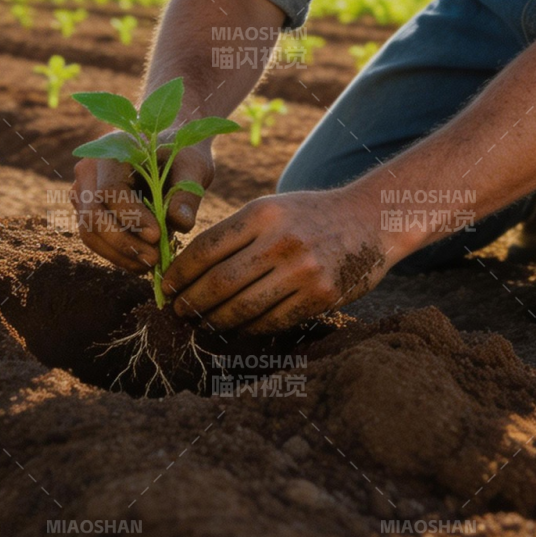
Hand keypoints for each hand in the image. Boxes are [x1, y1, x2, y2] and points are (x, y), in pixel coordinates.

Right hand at [72, 138, 214, 275]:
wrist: (173, 153)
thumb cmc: (183, 155)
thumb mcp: (193, 167)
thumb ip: (187, 192)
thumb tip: (182, 223)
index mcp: (113, 149)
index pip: (111, 190)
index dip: (131, 217)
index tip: (157, 235)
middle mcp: (90, 170)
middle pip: (92, 215)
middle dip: (122, 242)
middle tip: (153, 259)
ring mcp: (84, 191)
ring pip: (89, 232)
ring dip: (119, 254)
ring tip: (150, 264)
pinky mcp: (88, 211)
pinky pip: (95, 239)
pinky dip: (117, 254)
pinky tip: (142, 263)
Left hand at [160, 188, 387, 333]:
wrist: (370, 220)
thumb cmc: (310, 216)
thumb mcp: (273, 208)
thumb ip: (237, 234)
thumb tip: (189, 268)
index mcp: (263, 213)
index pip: (207, 248)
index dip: (180, 272)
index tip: (165, 286)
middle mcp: (281, 240)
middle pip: (219, 282)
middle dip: (191, 302)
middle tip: (177, 312)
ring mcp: (303, 270)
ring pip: (243, 308)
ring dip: (215, 320)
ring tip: (201, 323)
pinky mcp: (321, 296)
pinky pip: (272, 321)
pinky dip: (249, 328)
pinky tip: (237, 328)